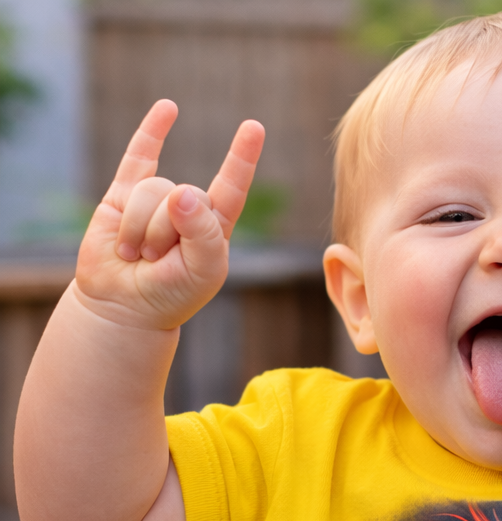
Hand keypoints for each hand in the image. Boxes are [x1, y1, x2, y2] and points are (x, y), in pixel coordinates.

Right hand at [74, 99, 264, 331]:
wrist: (124, 306)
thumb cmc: (172, 294)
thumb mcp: (201, 271)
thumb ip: (203, 234)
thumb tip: (182, 193)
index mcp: (215, 228)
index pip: (231, 188)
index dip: (241, 158)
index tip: (254, 127)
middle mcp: (188, 209)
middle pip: (182, 196)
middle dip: (166, 231)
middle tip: (158, 261)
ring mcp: (155, 200)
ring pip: (151, 191)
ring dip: (141, 228)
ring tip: (137, 254)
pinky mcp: (122, 196)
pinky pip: (138, 157)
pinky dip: (153, 132)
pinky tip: (169, 108)